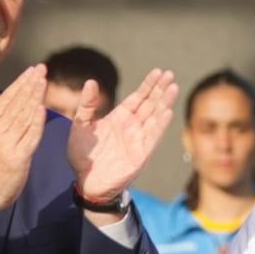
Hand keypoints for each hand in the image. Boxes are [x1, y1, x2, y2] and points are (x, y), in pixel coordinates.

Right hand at [0, 65, 46, 228]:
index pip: (7, 98)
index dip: (20, 83)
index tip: (31, 70)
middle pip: (16, 103)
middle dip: (30, 84)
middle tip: (41, 69)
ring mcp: (8, 143)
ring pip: (24, 115)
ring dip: (35, 97)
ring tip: (44, 81)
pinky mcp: (18, 157)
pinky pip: (29, 136)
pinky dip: (36, 122)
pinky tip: (42, 108)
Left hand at [68, 69, 177, 212]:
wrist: (86, 181)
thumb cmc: (83, 155)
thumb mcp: (80, 125)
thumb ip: (86, 105)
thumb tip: (90, 81)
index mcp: (120, 118)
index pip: (139, 97)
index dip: (149, 85)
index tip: (158, 72)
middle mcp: (133, 126)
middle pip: (151, 104)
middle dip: (161, 89)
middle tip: (170, 74)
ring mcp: (138, 140)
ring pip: (155, 117)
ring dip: (165, 103)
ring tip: (174, 88)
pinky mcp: (141, 154)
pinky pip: (153, 137)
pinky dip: (161, 125)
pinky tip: (168, 112)